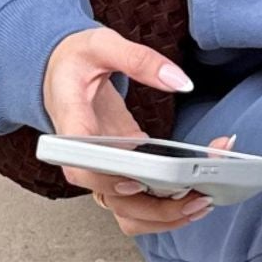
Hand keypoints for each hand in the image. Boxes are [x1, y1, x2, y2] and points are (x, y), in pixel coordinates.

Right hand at [42, 26, 234, 238]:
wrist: (60, 71)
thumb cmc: (74, 60)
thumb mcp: (102, 45)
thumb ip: (140, 59)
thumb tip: (180, 81)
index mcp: (71, 126)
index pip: (81, 166)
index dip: (106, 180)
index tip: (135, 181)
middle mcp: (83, 157)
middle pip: (112, 199)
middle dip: (156, 207)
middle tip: (196, 195)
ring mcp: (101, 169)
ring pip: (125, 210)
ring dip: (162, 216)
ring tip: (201, 202)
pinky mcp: (117, 171)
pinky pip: (136, 202)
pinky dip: (163, 207)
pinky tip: (193, 195)